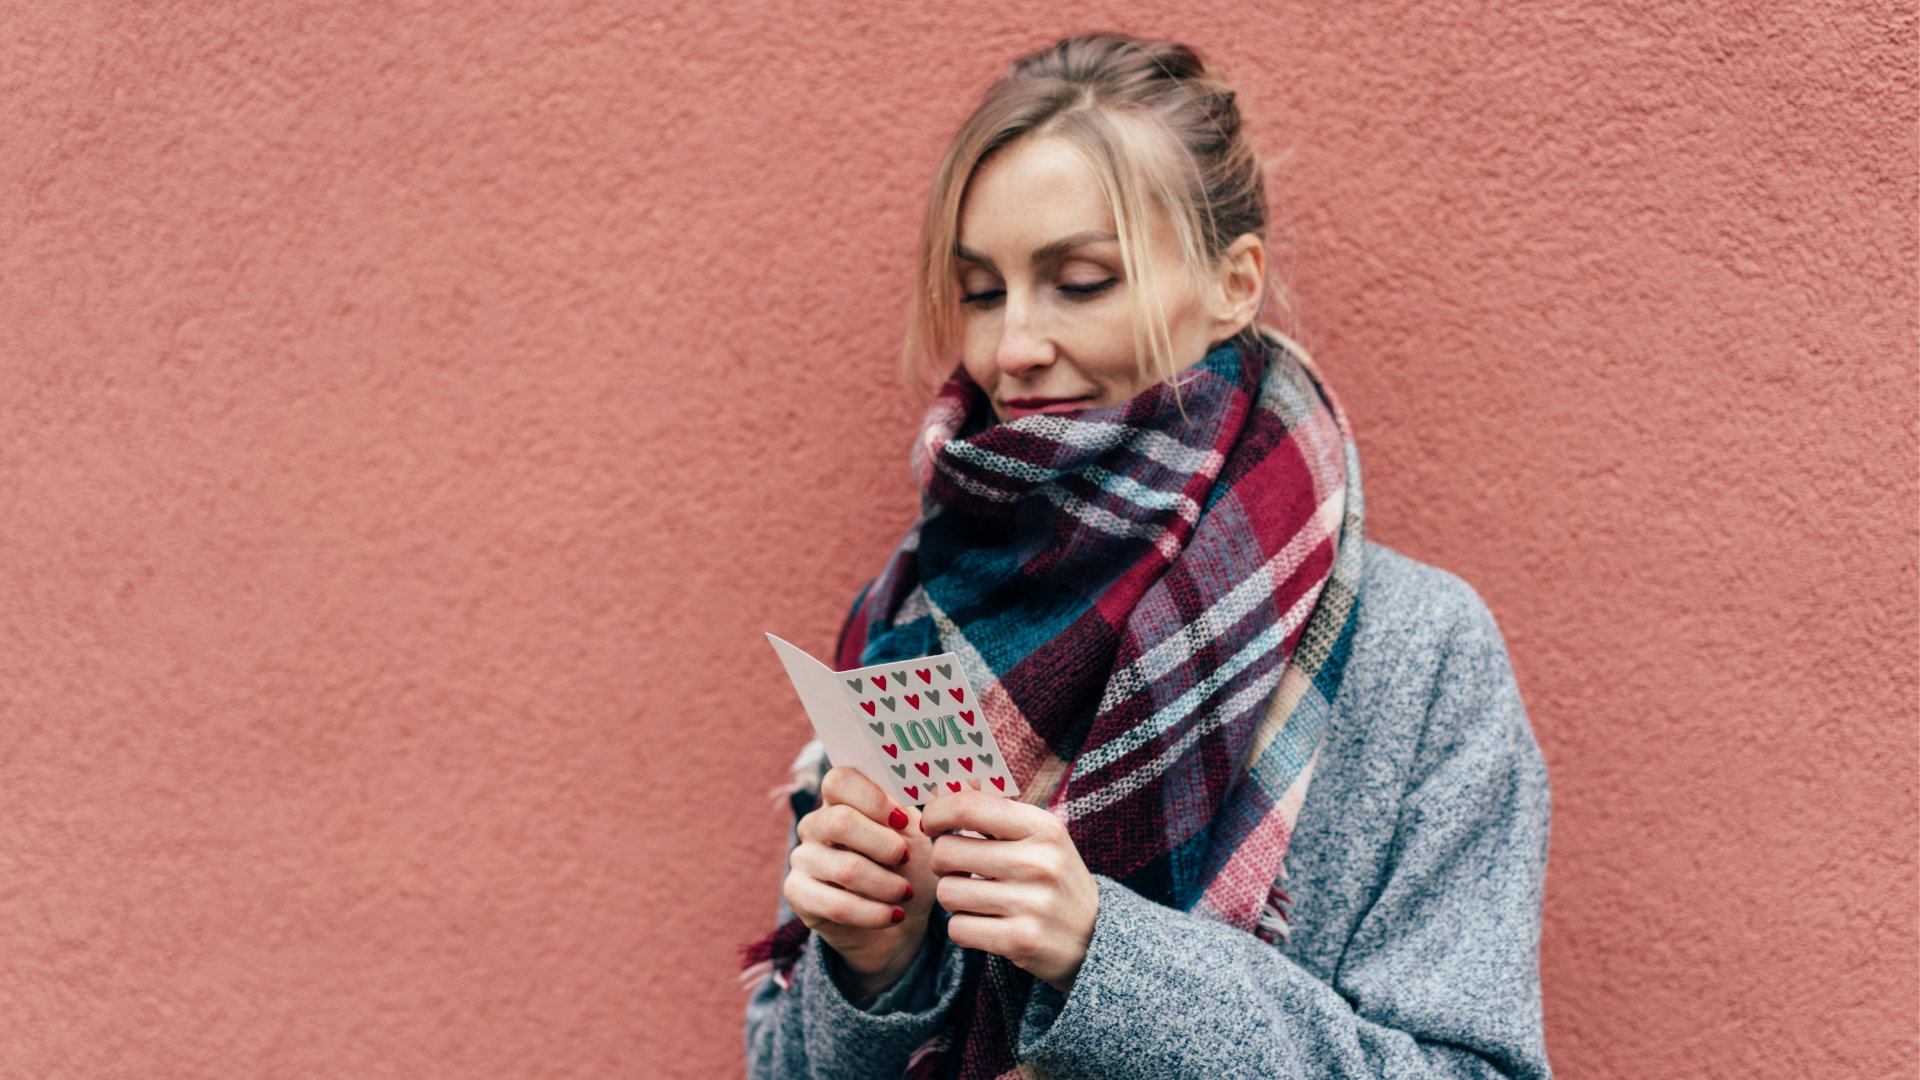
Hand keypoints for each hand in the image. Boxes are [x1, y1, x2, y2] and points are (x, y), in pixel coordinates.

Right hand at [782, 766, 938, 1001]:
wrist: (898, 922)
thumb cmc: (909, 869)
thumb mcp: (919, 836)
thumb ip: (918, 809)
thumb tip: (940, 786)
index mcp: (841, 799)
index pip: (840, 779)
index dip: (873, 798)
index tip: (904, 821)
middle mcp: (815, 824)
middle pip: (840, 821)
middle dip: (883, 844)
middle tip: (907, 858)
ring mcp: (803, 858)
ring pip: (844, 867)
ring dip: (885, 884)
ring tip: (906, 893)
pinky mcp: (799, 895)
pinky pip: (836, 905)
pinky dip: (873, 913)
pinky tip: (894, 916)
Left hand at [919, 789, 1098, 993]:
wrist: (1095, 936)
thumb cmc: (1053, 876)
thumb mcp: (1038, 835)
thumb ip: (993, 811)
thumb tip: (941, 790)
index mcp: (1041, 827)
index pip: (968, 807)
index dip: (936, 813)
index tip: (932, 823)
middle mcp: (1038, 862)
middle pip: (946, 852)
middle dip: (943, 862)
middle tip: (958, 867)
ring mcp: (1031, 903)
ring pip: (947, 893)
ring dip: (954, 897)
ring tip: (977, 897)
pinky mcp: (1021, 940)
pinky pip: (958, 928)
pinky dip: (964, 927)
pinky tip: (985, 922)